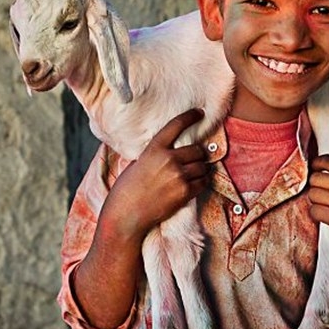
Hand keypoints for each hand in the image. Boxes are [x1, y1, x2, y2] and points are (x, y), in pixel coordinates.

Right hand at [102, 108, 209, 241]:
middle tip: (195, 159)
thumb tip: (167, 152)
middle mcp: (168, 159)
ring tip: (194, 174)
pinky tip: (194, 185)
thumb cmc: (126, 190)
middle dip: (199, 154)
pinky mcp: (184, 192)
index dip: (190, 117)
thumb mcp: (137, 163)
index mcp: (154, 149)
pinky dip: (201, 182)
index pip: (176, 125)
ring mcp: (178, 176)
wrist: (126, 215)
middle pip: (197, 150)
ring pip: (203, 167)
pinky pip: (203, 182)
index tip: (200, 113)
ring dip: (201, 170)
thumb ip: (154, 155)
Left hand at [306, 154, 328, 273]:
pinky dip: (316, 214)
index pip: (328, 160)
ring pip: (312, 194)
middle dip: (316, 186)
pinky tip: (325, 217)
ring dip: (315, 201)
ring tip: (325, 206)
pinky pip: (314, 211)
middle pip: (315, 178)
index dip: (317, 164)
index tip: (316, 169)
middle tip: (322, 193)